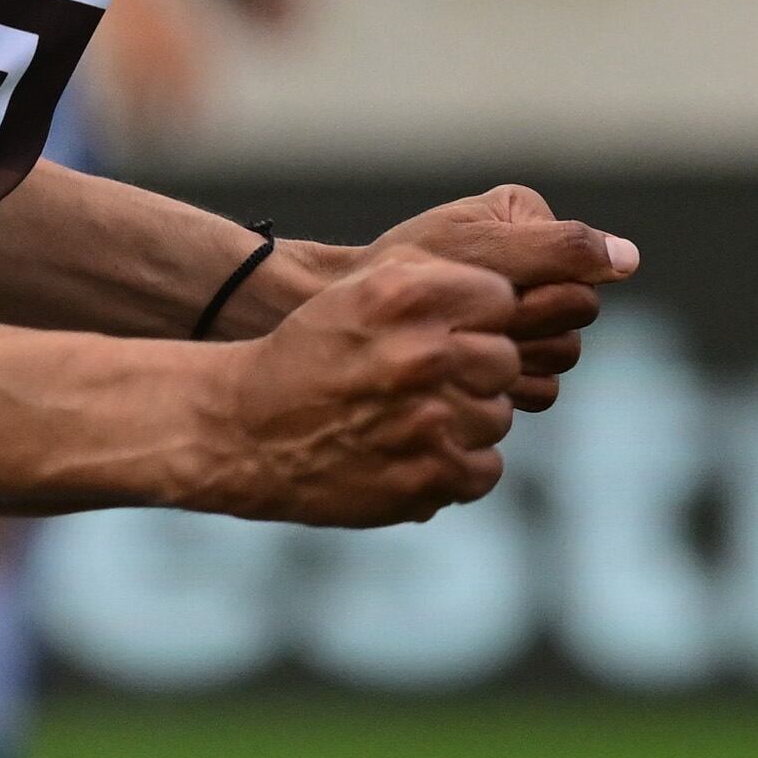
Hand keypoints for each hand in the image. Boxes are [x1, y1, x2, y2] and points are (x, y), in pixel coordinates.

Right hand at [202, 256, 523, 527]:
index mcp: (406, 297)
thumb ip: (435, 280)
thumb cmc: (310, 353)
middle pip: (506, 359)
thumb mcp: (360, 291)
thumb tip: (511, 293)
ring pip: (498, 415)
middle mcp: (421, 354)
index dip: (477, 315)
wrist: (246, 430)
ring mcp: (429, 422)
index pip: (500, 298)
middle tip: (426, 379)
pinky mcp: (429, 478)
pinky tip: (414, 451)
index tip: (447, 330)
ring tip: (412, 416)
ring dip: (466, 418)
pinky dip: (458, 465)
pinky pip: (486, 467)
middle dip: (475, 369)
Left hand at [358, 186, 635, 410]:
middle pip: (576, 320)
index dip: (536, 295)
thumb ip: (558, 249)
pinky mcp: (509, 361)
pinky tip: (465, 375)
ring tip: (463, 345)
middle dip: (526, 328)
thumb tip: (629, 258)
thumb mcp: (479, 251)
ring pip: (561, 357)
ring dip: (515, 360)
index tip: (486, 288)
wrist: (346, 319)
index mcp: (531, 224)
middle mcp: (539, 270)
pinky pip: (541, 388)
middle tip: (475, 323)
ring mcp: (526, 319)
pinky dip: (506, 387)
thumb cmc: (404, 272)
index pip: (581, 277)